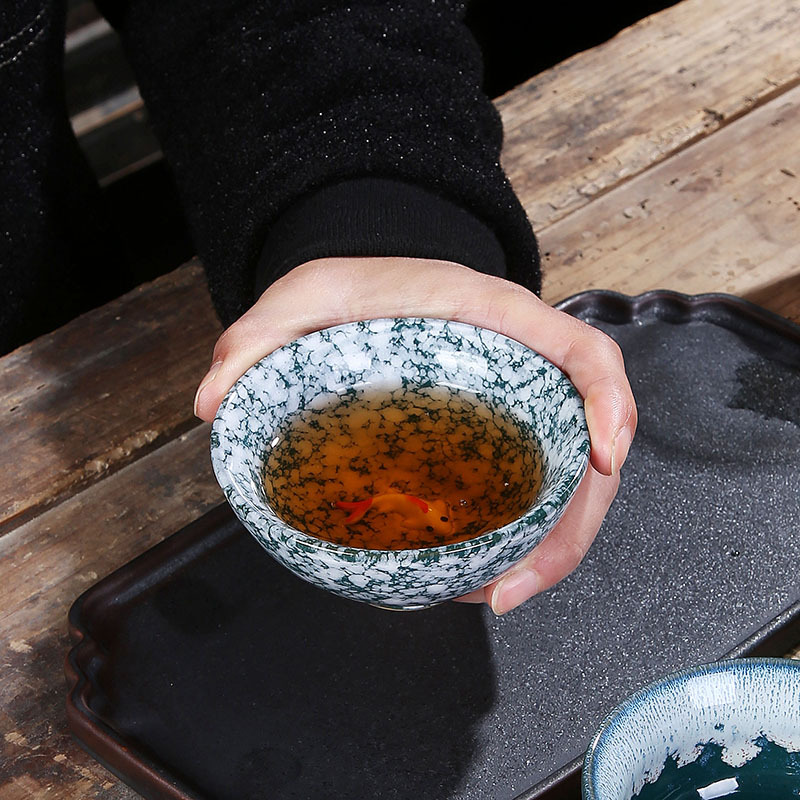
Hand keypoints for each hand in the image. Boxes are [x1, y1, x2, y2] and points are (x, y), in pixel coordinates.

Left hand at [194, 257, 635, 612]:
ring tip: (494, 597)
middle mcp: (525, 364)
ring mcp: (520, 402)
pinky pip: (531, 484)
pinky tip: (478, 570)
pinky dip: (520, 533)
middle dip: (573, 524)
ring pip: (565, 480)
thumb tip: (216, 402)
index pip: (584, 353)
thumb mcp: (306, 293)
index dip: (610, 405)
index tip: (605, 461)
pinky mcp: (503, 430)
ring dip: (547, 547)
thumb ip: (259, 336)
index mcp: (499, 318)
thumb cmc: (357, 282)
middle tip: (514, 589)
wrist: (375, 279)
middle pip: (586, 444)